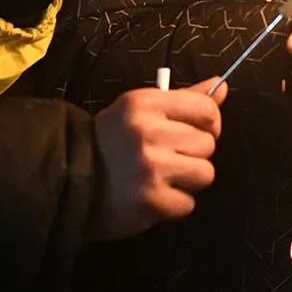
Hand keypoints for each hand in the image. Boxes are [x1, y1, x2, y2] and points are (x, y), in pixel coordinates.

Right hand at [91, 80, 226, 239]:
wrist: (70, 179)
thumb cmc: (111, 142)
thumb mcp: (140, 110)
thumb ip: (183, 99)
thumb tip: (220, 87)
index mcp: (146, 103)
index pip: (206, 110)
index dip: (210, 124)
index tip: (196, 133)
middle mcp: (149, 132)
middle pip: (208, 144)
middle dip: (193, 154)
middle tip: (168, 158)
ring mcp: (151, 167)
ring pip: (205, 174)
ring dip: (188, 180)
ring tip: (163, 178)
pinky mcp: (151, 200)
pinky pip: (188, 204)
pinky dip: (174, 205)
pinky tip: (154, 197)